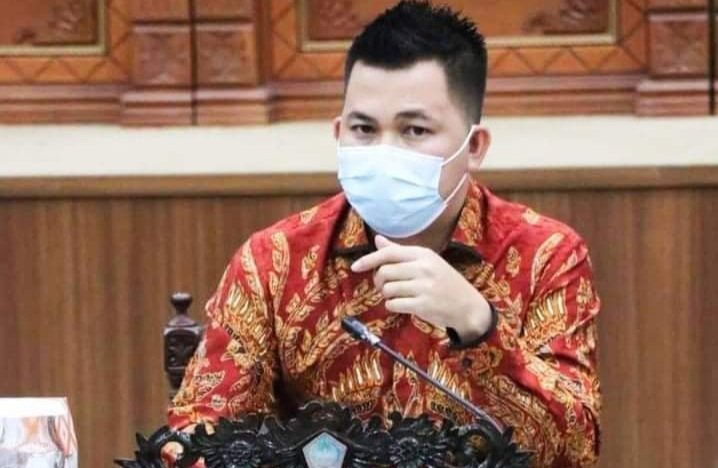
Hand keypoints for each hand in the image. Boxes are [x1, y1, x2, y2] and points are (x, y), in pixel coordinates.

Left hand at [351, 235, 492, 341]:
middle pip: (384, 272)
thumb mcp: (426, 262)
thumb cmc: (443, 282)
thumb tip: (378, 240)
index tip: (355, 267)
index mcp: (423, 254)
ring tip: (398, 295)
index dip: (368, 259)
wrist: (467, 306)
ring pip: (387, 289)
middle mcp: (423, 267)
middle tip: (385, 286)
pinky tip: (402, 305)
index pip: (388, 253)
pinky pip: (394, 304)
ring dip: (387, 295)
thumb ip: (400, 252)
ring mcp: (424, 286)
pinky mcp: (423, 305)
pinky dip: (393, 306)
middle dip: (379, 281)